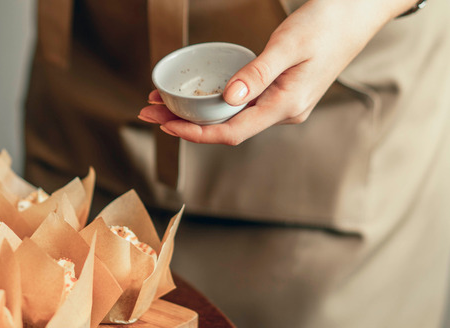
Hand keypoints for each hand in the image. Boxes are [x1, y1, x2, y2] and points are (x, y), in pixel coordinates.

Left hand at [138, 0, 413, 144]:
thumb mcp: (289, 45)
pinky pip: (240, 104)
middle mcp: (283, 111)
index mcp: (286, 106)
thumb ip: (257, 73)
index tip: (166, 125)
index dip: (195, 133)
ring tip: (161, 103)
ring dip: (196, 113)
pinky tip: (194, 95)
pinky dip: (213, 102)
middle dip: (185, 123)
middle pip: (226, 127)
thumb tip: (227, 99)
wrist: (360, 11)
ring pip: (231, 117)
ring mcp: (282, 103)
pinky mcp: (279, 92)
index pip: (232, 131)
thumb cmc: (329, 24)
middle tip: (149, 110)